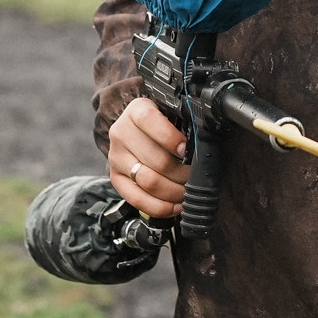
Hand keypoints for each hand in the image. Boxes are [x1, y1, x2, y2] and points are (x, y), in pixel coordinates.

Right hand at [109, 97, 189, 217]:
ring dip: (173, 191)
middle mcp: (121, 133)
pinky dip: (159, 207)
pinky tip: (174, 206)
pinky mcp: (115, 178)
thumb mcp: (170, 113)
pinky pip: (136, 199)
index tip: (186, 150)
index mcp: (136, 111)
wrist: (135, 130)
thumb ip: (183, 124)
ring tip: (186, 192)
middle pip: (155, 159)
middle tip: (194, 177)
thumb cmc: (160, 123)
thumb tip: (202, 144)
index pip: (149, 121)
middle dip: (181, 173)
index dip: (170, 138)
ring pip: (147, 181)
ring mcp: (116, 157)